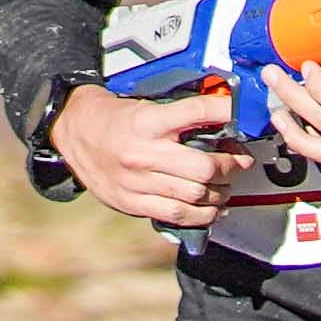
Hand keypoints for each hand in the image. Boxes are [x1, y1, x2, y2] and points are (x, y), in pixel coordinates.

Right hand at [50, 81, 240, 230]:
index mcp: (148, 121)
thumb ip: (183, 115)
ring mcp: (135, 181)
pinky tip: (212, 208)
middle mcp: (142, 153)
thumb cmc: (116, 117)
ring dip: (220, 193)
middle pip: (204, 167)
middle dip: (231, 166)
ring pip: (195, 195)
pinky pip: (176, 215)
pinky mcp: (130, 202)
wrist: (73, 129)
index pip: (199, 112)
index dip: (230, 112)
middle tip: (238, 162)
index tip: (247, 115)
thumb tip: (227, 119)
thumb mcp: (147, 105)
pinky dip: (202, 215)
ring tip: (226, 187)